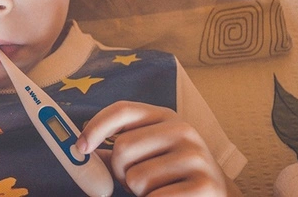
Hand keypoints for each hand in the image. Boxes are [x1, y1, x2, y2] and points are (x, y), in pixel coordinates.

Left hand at [76, 101, 239, 196]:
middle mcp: (183, 130)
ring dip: (138, 192)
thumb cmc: (171, 173)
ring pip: (136, 178)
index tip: (80, 147)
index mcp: (166, 116)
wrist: (217, 194)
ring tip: (156, 189)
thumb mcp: (149, 150)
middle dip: (119, 172)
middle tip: (134, 181)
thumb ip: (118, 146)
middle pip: (122, 148)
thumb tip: (81, 148)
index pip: (122, 110)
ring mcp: (196, 157)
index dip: (96, 126)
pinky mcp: (204, 186)